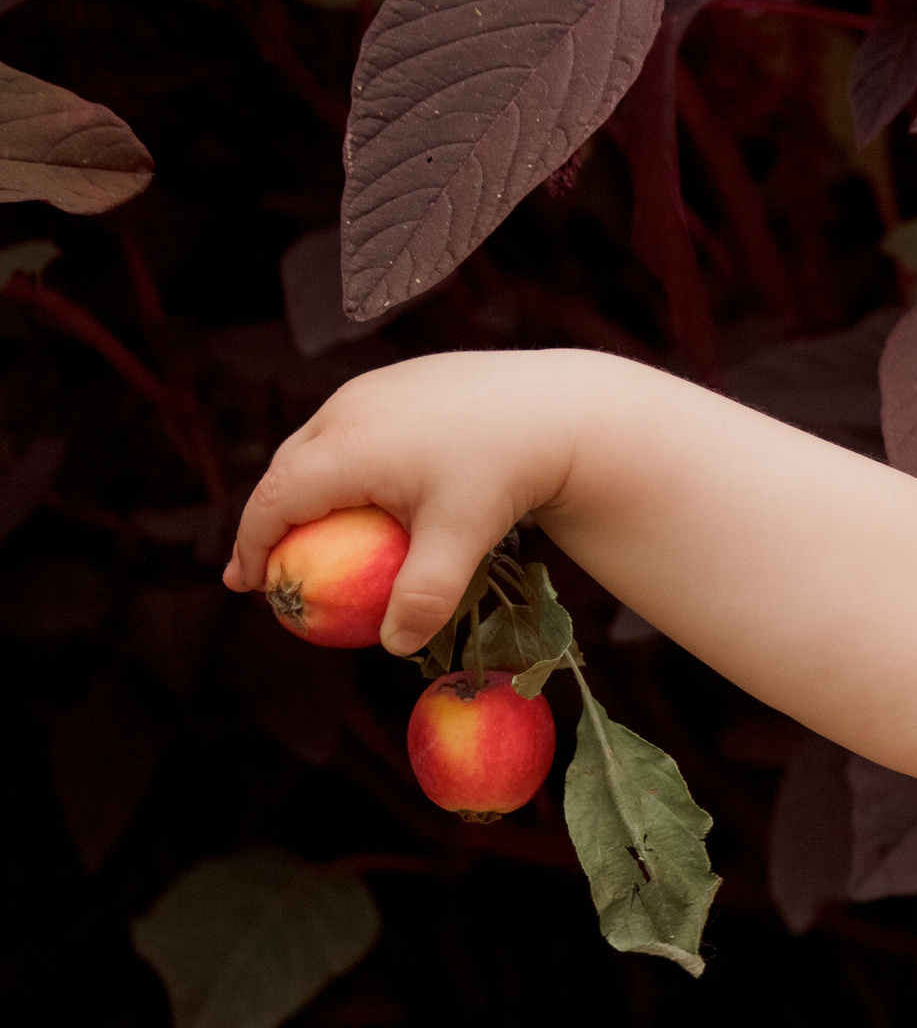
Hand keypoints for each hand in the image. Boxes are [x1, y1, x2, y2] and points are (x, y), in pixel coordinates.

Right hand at [225, 348, 616, 653]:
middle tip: (261, 566)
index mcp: (347, 448)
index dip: (250, 545)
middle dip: (267, 517)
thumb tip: (395, 646)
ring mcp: (373, 388)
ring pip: (317, 443)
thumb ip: (425, 595)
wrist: (559, 405)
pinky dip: (340, 463)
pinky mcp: (402, 381)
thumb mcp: (464, 537)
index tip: (246, 584)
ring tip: (302, 529)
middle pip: (287, 469)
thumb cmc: (507, 471)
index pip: (274, 501)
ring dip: (302, 486)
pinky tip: (362, 489)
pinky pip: (353, 426)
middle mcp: (348, 409)